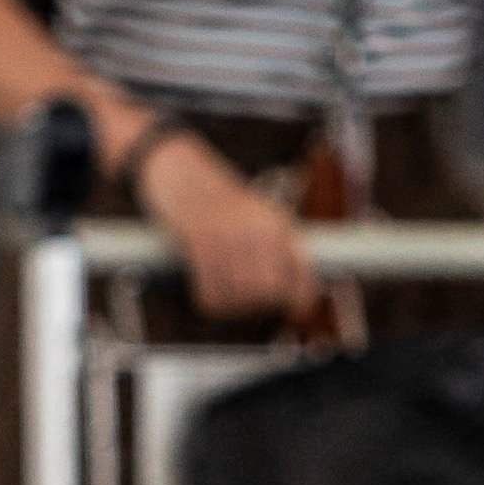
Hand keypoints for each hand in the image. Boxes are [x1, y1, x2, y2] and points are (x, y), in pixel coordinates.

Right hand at [135, 132, 314, 322]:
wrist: (182, 173)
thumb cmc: (222, 201)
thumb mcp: (260, 215)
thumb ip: (282, 249)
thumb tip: (301, 296)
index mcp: (276, 223)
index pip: (300, 270)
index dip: (302, 297)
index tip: (296, 311)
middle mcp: (257, 229)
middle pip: (269, 290)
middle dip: (258, 301)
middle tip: (246, 297)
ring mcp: (228, 236)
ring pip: (240, 295)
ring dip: (231, 302)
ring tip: (223, 290)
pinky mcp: (199, 244)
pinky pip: (211, 292)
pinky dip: (209, 298)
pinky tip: (206, 290)